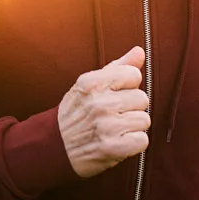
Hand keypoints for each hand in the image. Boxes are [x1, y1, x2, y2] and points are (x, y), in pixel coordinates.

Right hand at [57, 46, 149, 177]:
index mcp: (91, 82)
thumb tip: (139, 51)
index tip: (115, 95)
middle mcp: (98, 102)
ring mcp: (106, 126)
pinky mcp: (112, 147)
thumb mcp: (89, 85)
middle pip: (142, 98)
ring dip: (132, 127)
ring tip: (115, 129)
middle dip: (131, 108)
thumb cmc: (76, 112)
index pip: (133, 74)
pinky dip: (133, 144)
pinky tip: (118, 142)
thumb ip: (116, 67)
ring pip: (144, 120)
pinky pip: (142, 140)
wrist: (55, 146)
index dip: (128, 86)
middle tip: (113, 115)